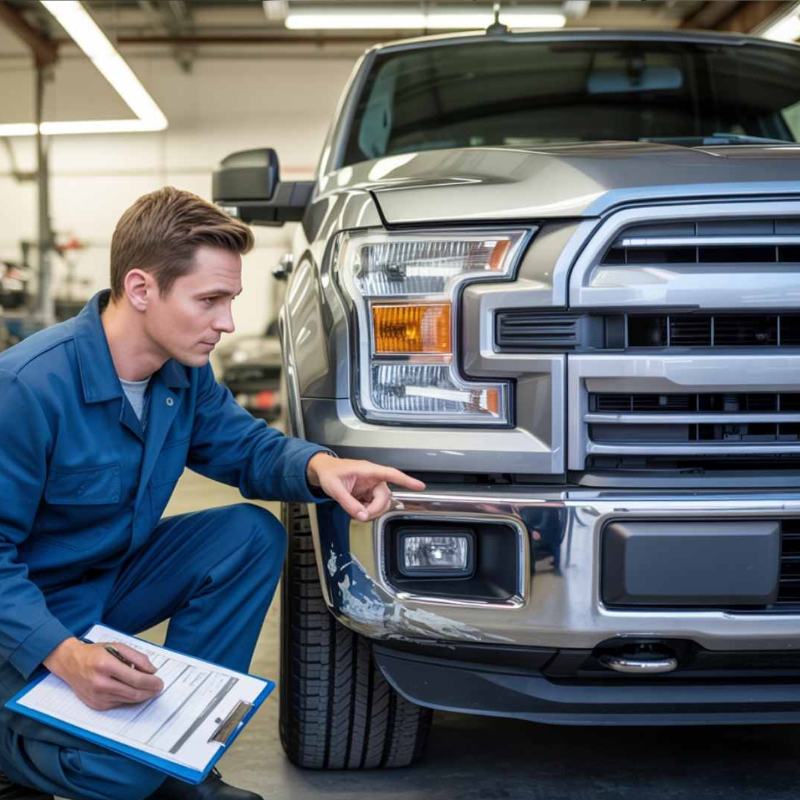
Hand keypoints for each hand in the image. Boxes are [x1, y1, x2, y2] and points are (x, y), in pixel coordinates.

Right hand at [43, 637, 163, 710]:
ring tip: (150, 689)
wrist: (70, 663)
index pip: (136, 679)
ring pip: (128, 700)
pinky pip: (119, 703)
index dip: (151, 682)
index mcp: (106, 665)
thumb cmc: (95, 653)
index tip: (160, 682)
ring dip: (142, 696)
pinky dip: (129, 698)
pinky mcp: (96, 705)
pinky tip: (133, 690)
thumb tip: (152, 670)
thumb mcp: (117, 646)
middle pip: (134, 693)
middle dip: (150, 691)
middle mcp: (100, 683)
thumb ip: (137, 657)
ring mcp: (98, 697)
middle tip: (158, 687)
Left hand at [307, 453, 424, 520]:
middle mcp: (373, 479)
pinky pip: (373, 506)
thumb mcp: (335, 489)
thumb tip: (361, 516)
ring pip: (380, 504)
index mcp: (368, 471)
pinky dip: (366, 511)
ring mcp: (371, 487)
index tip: (420, 486)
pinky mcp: (367, 494)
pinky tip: (356, 508)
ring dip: (371, 511)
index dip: (406, 480)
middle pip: (385, 497)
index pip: (391, 474)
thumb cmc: (329, 473)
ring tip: (356, 511)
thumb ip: (348, 503)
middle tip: (361, 515)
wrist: (322, 472)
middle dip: (375, 509)